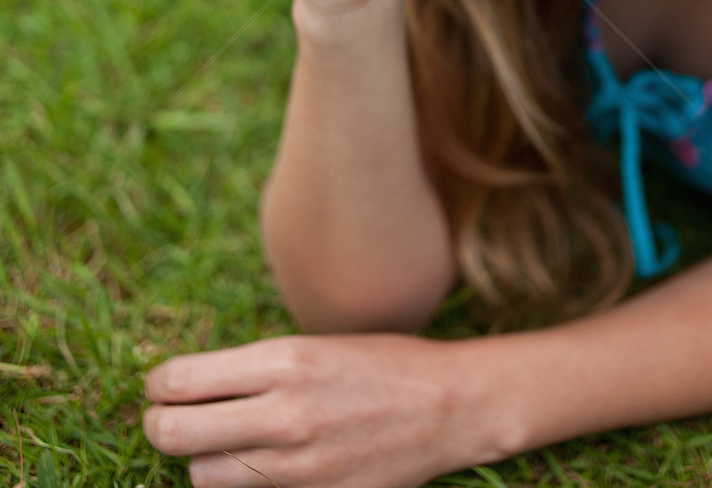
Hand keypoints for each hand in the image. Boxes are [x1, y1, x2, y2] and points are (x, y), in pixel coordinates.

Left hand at [142, 332, 503, 487]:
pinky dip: (239, 483)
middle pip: (174, 435)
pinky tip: (254, 464)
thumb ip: (254, 368)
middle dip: (157, 426)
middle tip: (162, 419)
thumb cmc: (380, 364)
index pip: (181, 381)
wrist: (447, 406)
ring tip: (215, 443)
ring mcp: (297, 465)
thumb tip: (191, 384)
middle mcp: (283, 413)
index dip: (156, 386)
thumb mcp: (314, 346)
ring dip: (198, 460)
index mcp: (283, 360)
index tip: (158, 386)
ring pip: (201, 476)